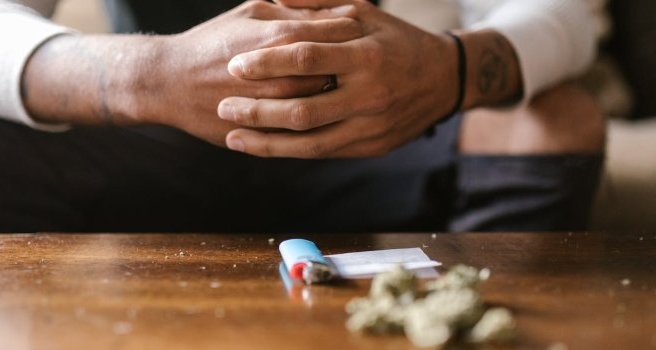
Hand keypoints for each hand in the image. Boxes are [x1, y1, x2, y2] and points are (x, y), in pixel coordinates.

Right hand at [146, 1, 362, 145]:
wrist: (169, 83)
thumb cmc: (213, 42)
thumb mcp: (252, 12)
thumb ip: (297, 12)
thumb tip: (340, 12)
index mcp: (282, 39)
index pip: (340, 35)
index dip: (355, 36)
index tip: (360, 36)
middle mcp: (283, 76)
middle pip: (340, 74)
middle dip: (353, 70)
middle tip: (360, 67)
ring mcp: (274, 109)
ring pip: (326, 107)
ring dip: (338, 99)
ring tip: (341, 90)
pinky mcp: (265, 135)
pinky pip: (304, 134)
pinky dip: (318, 125)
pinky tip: (319, 114)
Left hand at [218, 1, 459, 157]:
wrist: (445, 80)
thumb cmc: (396, 40)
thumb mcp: (365, 13)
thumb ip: (318, 5)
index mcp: (366, 54)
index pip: (308, 58)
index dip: (267, 63)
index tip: (234, 65)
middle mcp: (369, 94)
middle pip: (304, 108)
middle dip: (258, 109)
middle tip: (223, 105)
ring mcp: (370, 125)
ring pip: (309, 142)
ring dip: (266, 142)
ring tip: (232, 136)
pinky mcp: (369, 147)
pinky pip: (321, 153)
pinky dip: (288, 151)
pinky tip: (261, 147)